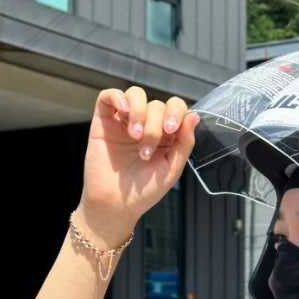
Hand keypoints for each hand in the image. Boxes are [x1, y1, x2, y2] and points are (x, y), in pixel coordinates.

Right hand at [77, 87, 197, 245]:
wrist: (115, 204)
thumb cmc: (145, 191)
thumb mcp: (172, 169)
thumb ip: (184, 143)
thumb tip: (194, 116)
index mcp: (166, 137)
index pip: (176, 108)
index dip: (176, 112)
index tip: (171, 129)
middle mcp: (147, 125)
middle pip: (157, 105)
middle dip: (155, 126)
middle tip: (147, 150)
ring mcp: (124, 122)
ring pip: (136, 95)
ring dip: (139, 113)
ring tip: (134, 137)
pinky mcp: (104, 121)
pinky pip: (108, 96)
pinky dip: (117, 97)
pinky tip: (123, 111)